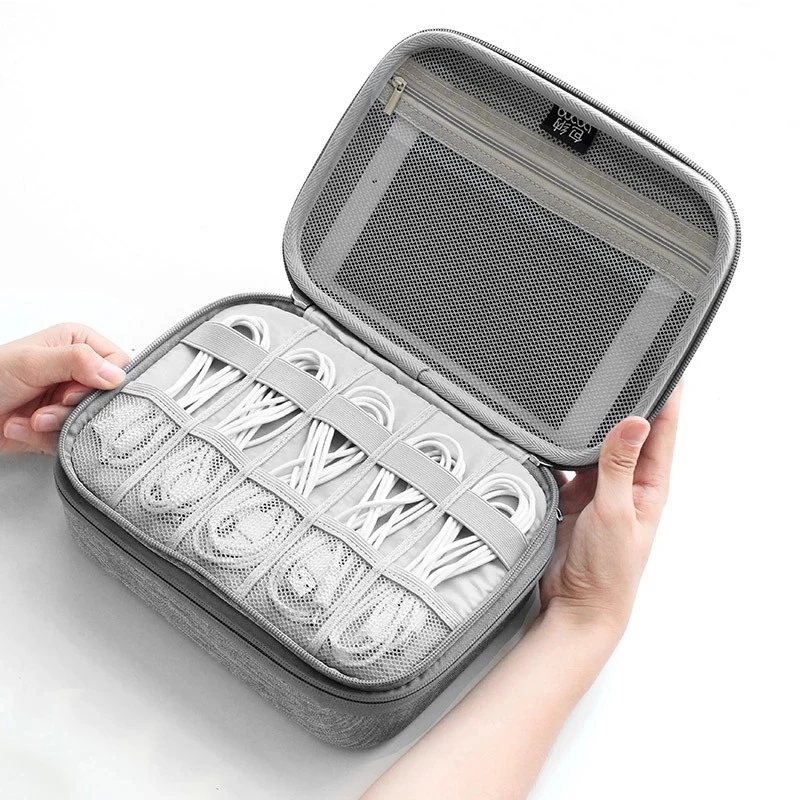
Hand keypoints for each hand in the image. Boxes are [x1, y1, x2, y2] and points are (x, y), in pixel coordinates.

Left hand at [0, 323, 128, 454]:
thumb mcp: (32, 362)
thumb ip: (77, 361)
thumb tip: (116, 374)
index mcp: (78, 343)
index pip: (119, 364)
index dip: (103, 382)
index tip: (73, 390)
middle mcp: (78, 370)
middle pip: (106, 397)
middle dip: (74, 408)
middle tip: (51, 407)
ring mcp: (69, 398)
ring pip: (90, 421)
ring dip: (56, 425)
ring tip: (32, 419)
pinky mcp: (61, 424)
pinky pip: (71, 438)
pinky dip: (45, 437)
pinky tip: (24, 426)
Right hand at [540, 381, 682, 636]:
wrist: (577, 606)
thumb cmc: (608, 571)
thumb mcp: (616, 512)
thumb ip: (620, 465)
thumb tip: (635, 421)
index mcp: (650, 484)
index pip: (662, 429)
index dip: (666, 396)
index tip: (665, 366)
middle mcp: (626, 482)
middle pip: (626, 431)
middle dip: (623, 402)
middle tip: (614, 369)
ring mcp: (598, 489)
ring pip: (593, 445)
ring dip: (586, 428)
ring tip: (578, 399)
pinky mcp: (572, 498)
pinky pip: (564, 465)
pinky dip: (557, 452)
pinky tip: (548, 440)